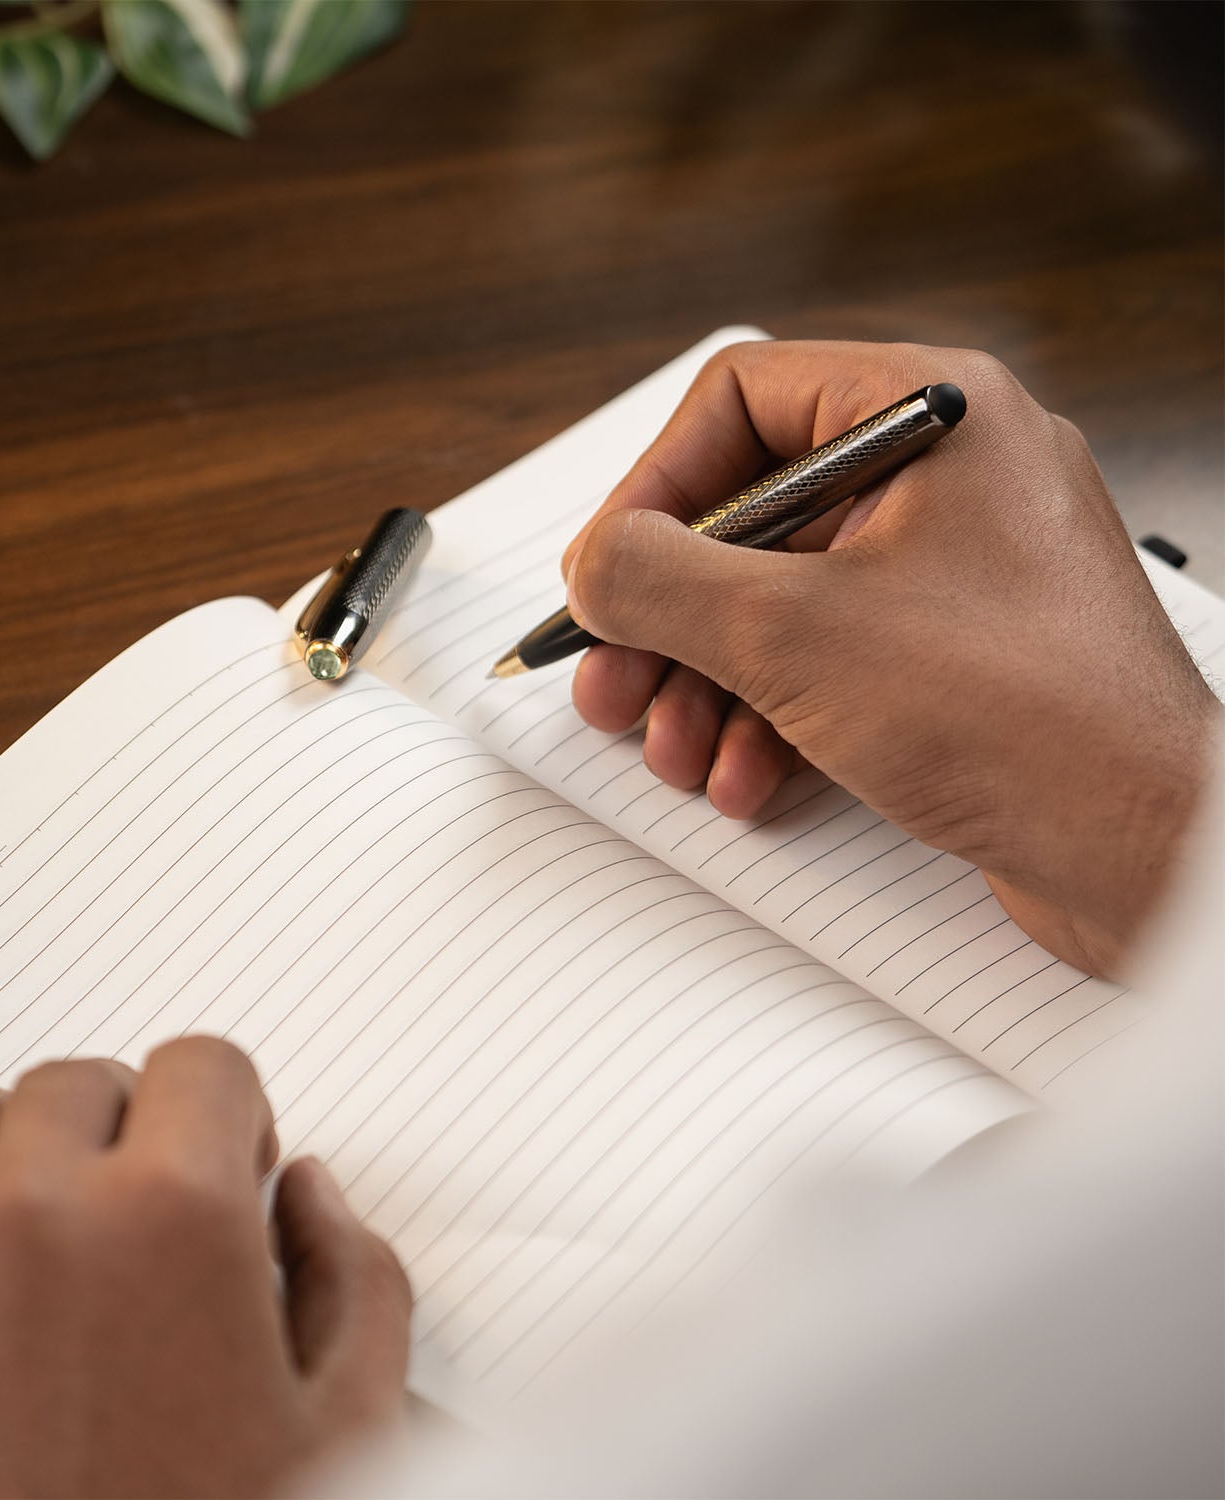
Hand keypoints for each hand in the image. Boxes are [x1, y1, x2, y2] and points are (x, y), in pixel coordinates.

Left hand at [0, 1039, 411, 1497]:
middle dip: (121, 1130)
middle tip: (133, 1212)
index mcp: (177, 1218)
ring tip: (28, 1232)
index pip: (203, 1064)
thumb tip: (310, 1194)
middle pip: (77, 1079)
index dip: (229, 1114)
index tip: (223, 1169)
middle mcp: (37, 1214)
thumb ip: (359, 1282)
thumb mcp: (346, 1434)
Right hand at [562, 341, 1218, 976]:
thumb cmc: (1024, 719)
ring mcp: (956, 571)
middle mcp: (949, 478)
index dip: (652, 487)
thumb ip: (662, 582)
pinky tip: (746, 778)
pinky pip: (832, 661)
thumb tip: (594, 565)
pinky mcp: (956, 657)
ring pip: (783, 601)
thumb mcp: (793, 634)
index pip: (741, 401)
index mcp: (932, 415)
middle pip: (751, 516)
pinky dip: (772, 717)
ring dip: (708, 683)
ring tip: (673, 751)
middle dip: (669, 616)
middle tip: (613, 678)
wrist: (1151, 854)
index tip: (606, 570)